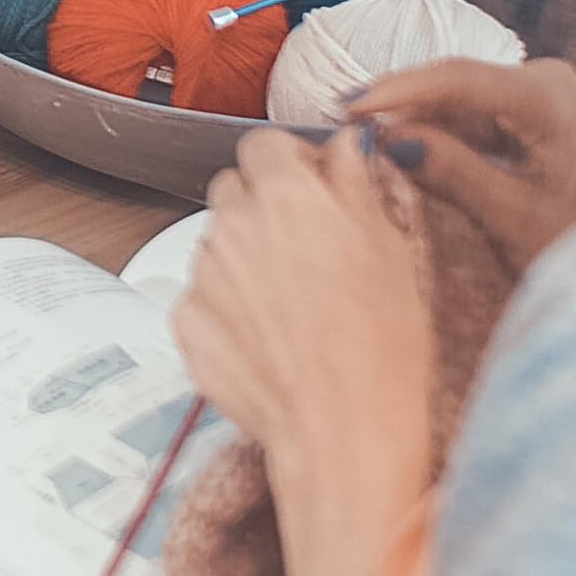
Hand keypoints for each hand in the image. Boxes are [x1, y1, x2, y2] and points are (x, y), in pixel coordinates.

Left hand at [178, 129, 435, 575]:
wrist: (345, 432)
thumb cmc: (382, 345)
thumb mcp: (391, 248)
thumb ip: (356, 181)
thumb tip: (343, 143)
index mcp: (283, 192)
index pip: (263, 144)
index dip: (289, 164)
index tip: (312, 188)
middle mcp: (231, 221)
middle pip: (234, 189)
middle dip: (263, 207)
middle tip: (307, 252)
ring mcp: (202, 270)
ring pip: (218, 243)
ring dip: (245, 259)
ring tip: (294, 308)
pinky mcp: (185, 319)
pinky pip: (202, 295)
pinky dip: (227, 309)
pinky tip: (269, 340)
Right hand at [350, 58, 575, 277]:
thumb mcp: (516, 219)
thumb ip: (452, 174)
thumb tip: (388, 140)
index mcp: (550, 100)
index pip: (457, 78)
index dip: (396, 90)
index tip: (348, 108)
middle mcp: (547, 82)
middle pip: (453, 84)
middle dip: (400, 107)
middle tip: (345, 126)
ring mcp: (541, 92)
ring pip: (458, 99)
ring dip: (416, 121)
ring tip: (368, 142)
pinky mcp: (532, 109)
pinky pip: (473, 113)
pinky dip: (439, 132)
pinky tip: (406, 148)